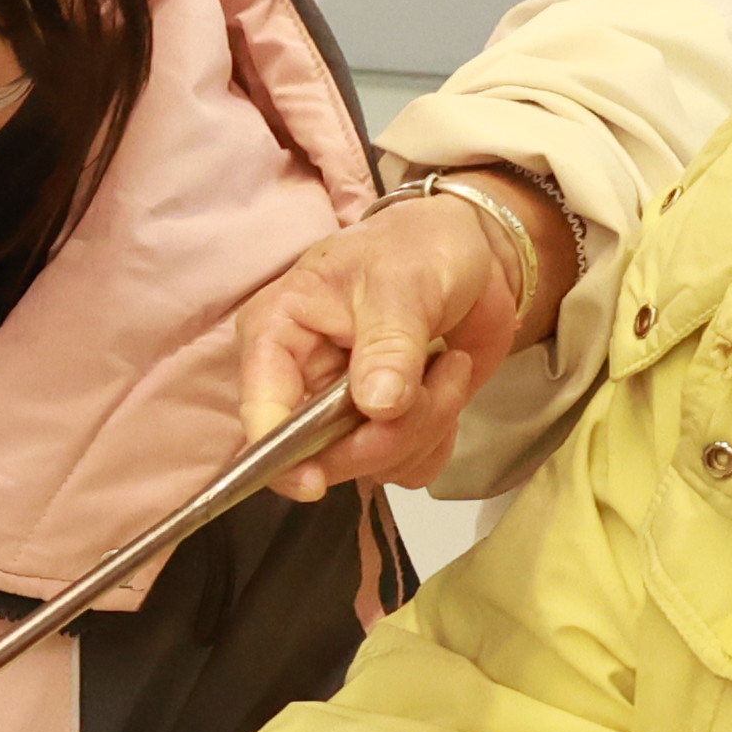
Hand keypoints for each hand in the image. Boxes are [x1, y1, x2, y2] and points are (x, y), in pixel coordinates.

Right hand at [237, 172, 568, 498]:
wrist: (470, 257)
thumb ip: (389, 343)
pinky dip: (438, 438)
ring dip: (424, 427)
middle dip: (386, 434)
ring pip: (369, 465)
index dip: (280, 454)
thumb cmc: (418, 249)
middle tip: (438, 381)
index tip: (315, 483)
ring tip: (448, 366)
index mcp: (277, 335)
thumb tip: (376, 406)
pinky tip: (447, 387)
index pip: (261, 409)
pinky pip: (405, 468)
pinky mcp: (380, 430)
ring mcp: (337, 413)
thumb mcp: (404, 282)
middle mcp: (298, 383)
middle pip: (318, 454)